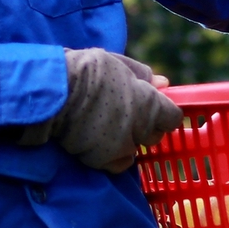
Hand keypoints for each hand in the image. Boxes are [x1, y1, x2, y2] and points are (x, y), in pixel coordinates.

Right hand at [19, 49, 181, 171]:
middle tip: (126, 115)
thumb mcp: (117, 63)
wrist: (56, 91)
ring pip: (135, 149)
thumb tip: (163, 83)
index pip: (172, 117)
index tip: (153, 108)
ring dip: (127, 141)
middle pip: (154, 135)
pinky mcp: (104, 159)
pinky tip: (100, 142)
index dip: (164, 112)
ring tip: (107, 127)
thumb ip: (142, 74)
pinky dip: (113, 156)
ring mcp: (123, 146)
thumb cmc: (87, 69)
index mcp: (148, 102)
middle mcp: (140, 127)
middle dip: (145, 127)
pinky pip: (118, 164)